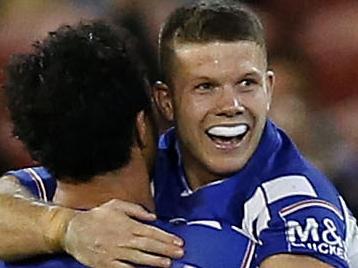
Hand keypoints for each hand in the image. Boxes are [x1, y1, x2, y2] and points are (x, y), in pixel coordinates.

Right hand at [63, 199, 183, 267]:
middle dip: (166, 249)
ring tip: (169, 263)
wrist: (74, 230)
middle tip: (180, 252)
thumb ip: (136, 209)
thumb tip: (153, 216)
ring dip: (155, 261)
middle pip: (149, 245)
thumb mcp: (117, 205)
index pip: (152, 232)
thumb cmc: (97, 216)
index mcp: (127, 224)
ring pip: (139, 258)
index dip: (167, 237)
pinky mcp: (106, 264)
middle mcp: (123, 239)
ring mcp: (115, 253)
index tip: (179, 241)